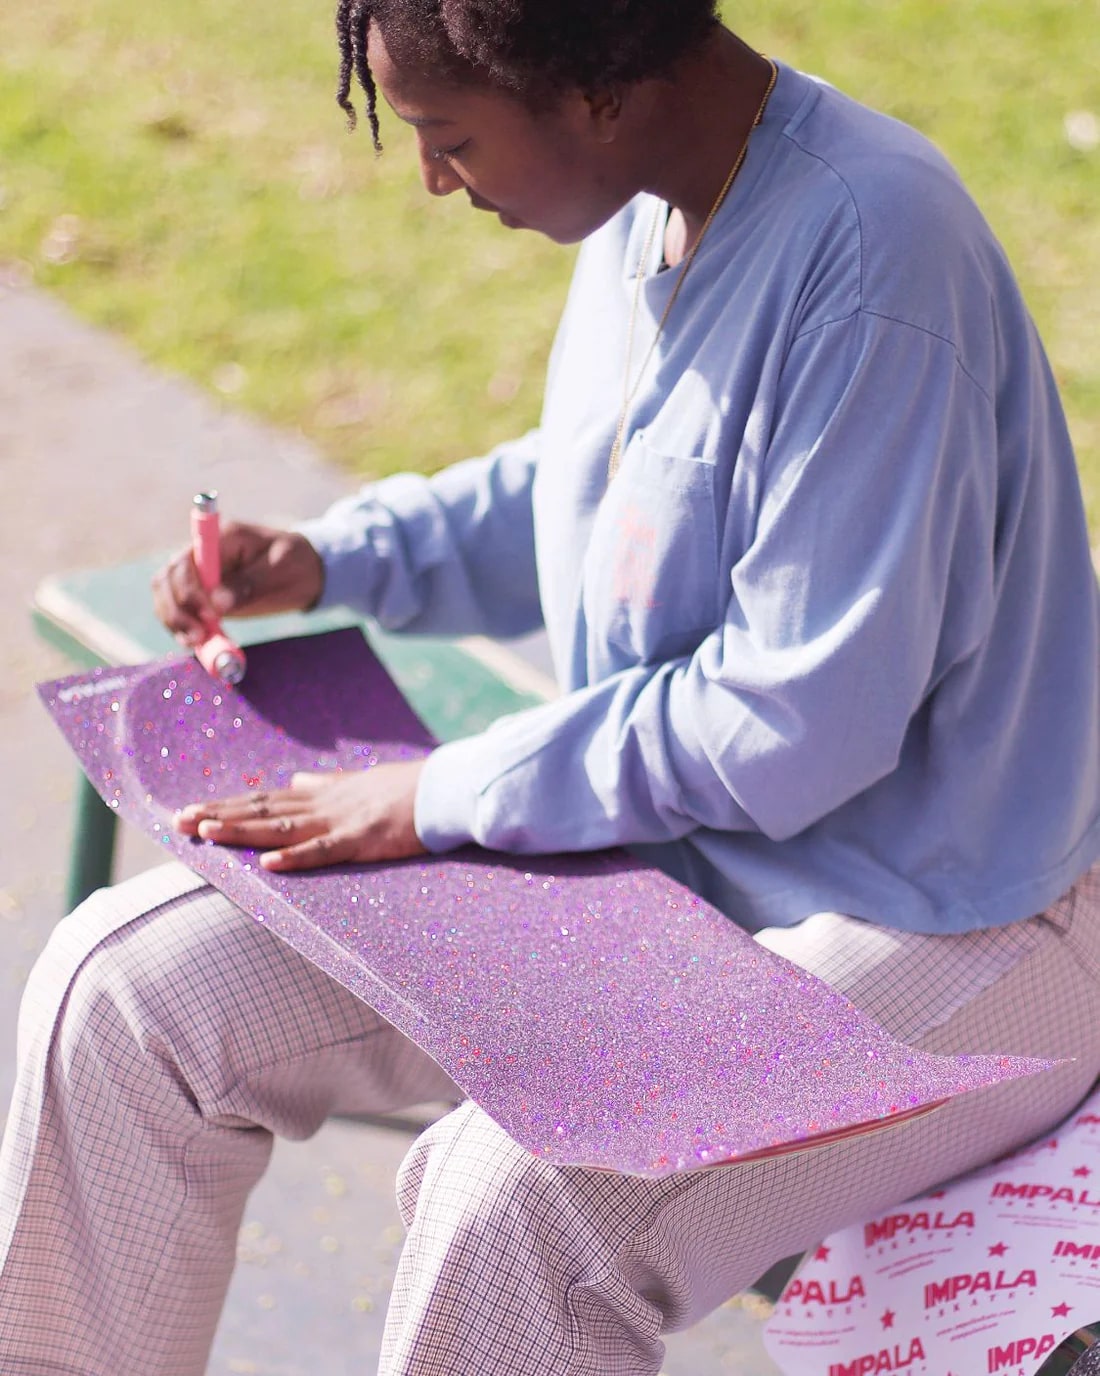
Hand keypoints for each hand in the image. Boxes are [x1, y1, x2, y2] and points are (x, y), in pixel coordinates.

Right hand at [152, 521, 325, 647]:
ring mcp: (199, 577)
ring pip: (166, 597)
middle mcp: (202, 555)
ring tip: (198, 643)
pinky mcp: (202, 598)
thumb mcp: (282, 567)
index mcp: (220, 539)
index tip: (209, 613)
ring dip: (174, 622)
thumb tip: (216, 605)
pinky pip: (180, 612)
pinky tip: (200, 644)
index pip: (185, 562)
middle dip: (175, 610)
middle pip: (166, 580)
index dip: (188, 590)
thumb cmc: (296, 562)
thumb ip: (249, 583)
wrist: (308, 571)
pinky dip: (183, 630)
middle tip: (198, 636)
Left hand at [173, 761, 427, 869]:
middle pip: (261, 811)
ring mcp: (340, 821)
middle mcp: (322, 804)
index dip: (226, 806)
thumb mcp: (359, 781)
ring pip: (281, 828)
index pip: (263, 800)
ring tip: (205, 834)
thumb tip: (298, 779)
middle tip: (178, 822)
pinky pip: (324, 851)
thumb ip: (326, 783)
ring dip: (242, 831)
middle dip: (219, 817)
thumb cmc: (406, 788)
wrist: (444, 789)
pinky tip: (268, 864)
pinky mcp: (363, 840)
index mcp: (321, 793)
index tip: (192, 811)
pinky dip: (295, 857)